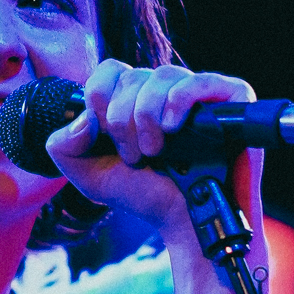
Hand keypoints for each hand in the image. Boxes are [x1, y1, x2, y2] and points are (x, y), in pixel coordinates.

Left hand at [43, 58, 263, 242]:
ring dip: (148, 119)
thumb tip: (83, 117)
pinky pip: (199, 81)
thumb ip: (63, 146)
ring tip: (155, 153)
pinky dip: (179, 103)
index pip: (109, 71)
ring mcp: (198, 90)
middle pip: (131, 76)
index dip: (99, 100)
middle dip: (122, 122)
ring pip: (161, 76)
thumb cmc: (145, 195)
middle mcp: (165, 89)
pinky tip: (173, 129)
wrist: (183, 222)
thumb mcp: (89, 175)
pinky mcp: (230, 97)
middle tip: (135, 156)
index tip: (105, 138)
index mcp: (134, 97)